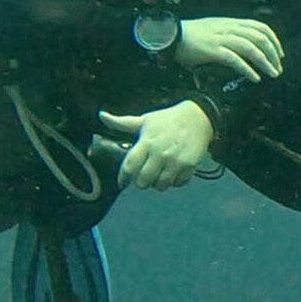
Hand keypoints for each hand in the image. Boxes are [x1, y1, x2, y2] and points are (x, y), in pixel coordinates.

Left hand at [100, 101, 215, 190]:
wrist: (198, 118)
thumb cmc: (168, 119)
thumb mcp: (145, 120)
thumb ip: (122, 123)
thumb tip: (102, 116)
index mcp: (146, 143)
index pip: (129, 167)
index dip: (123, 178)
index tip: (122, 183)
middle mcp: (159, 154)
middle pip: (143, 181)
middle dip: (141, 182)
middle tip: (143, 178)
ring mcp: (175, 161)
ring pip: (160, 185)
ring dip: (157, 183)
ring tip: (158, 175)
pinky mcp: (188, 166)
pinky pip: (177, 183)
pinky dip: (173, 182)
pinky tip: (172, 173)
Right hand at [175, 17, 283, 80]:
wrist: (169, 34)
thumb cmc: (190, 35)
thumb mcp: (214, 29)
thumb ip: (229, 35)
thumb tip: (244, 50)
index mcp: (230, 22)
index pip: (260, 26)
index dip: (274, 40)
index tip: (280, 54)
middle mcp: (228, 28)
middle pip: (259, 37)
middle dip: (273, 53)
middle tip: (278, 68)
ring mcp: (221, 38)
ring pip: (251, 47)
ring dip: (265, 62)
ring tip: (273, 74)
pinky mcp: (212, 50)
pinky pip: (235, 59)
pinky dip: (248, 69)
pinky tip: (255, 78)